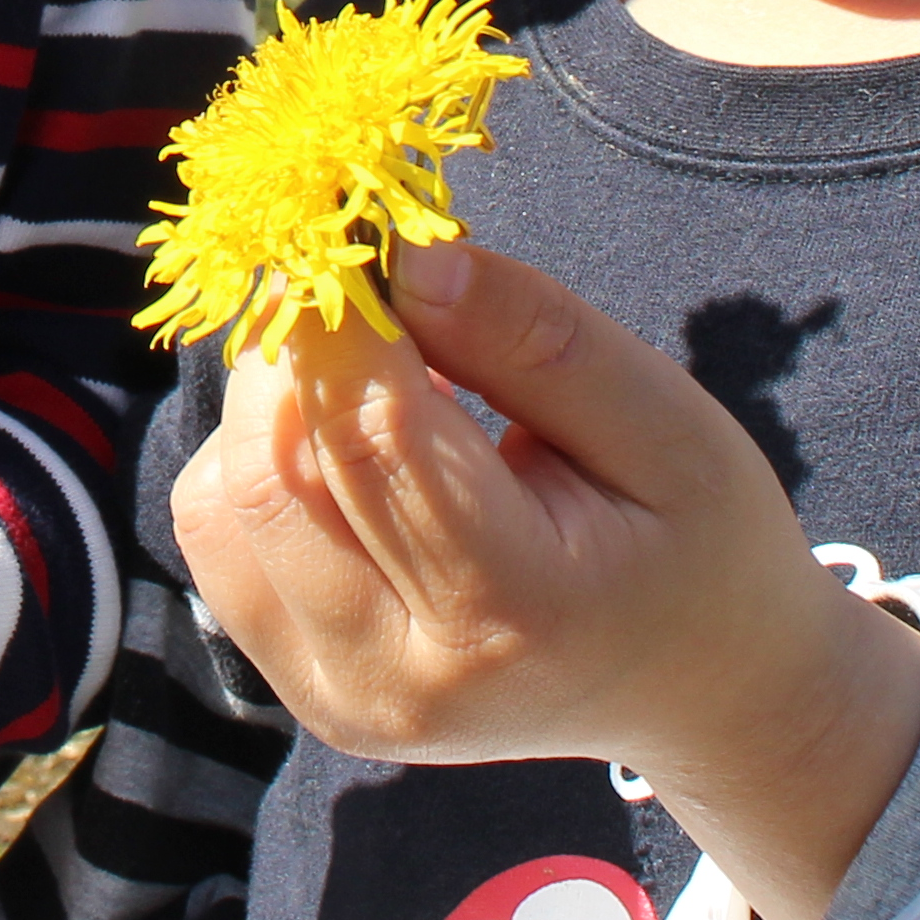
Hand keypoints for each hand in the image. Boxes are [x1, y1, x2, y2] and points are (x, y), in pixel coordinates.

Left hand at [176, 241, 919, 919]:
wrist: (700, 692)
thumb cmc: (699, 544)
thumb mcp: (668, 424)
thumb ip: (536, 339)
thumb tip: (405, 259)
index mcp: (511, 614)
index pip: (369, 435)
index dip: (340, 310)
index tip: (352, 222)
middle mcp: (398, 679)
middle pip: (268, 472)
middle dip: (296, 349)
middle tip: (372, 291)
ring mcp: (335, 697)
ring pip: (219, 501)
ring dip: (272, 406)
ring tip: (387, 384)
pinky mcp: (300, 689)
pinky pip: (221, 538)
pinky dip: (262, 460)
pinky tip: (355, 447)